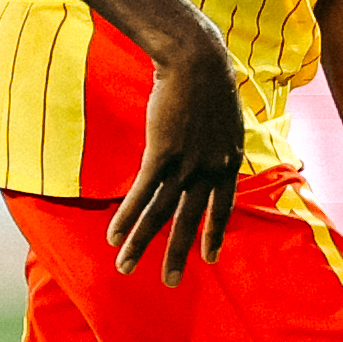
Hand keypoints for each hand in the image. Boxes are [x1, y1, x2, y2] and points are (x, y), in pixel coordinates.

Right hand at [108, 28, 250, 278]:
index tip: (210, 257)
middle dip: (178, 253)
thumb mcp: (225, 118)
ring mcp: (187, 163)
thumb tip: (211, 148)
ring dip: (141, 242)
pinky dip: (127, 216)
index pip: (223, 207)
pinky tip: (113, 236)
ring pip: (161, 213)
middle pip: (190, 219)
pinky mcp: (162, 153)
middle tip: (171, 282)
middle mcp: (210, 169)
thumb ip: (219, 142)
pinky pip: (142, 193)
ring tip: (126, 267)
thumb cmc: (209, 82)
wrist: (197, 59)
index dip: (214, 233)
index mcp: (229, 161)